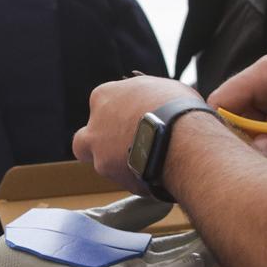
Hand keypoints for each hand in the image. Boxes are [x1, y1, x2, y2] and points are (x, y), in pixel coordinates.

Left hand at [71, 74, 201, 193]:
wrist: (181, 138)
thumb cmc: (174, 106)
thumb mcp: (157, 86)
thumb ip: (141, 93)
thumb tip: (148, 97)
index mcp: (102, 97)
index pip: (101, 106)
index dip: (116, 114)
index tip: (132, 118)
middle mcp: (94, 127)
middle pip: (86, 140)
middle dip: (100, 144)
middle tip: (123, 145)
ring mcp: (101, 156)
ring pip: (105, 163)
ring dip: (123, 163)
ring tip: (152, 160)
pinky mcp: (115, 178)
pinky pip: (125, 180)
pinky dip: (138, 179)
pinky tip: (157, 173)